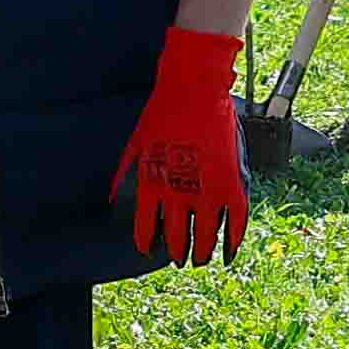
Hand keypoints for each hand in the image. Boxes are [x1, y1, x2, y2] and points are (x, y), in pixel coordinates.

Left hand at [118, 23, 251, 267]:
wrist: (194, 89)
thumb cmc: (162, 114)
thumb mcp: (134, 147)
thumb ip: (125, 177)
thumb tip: (114, 202)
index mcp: (151, 186)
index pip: (147, 230)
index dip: (148, 244)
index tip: (150, 250)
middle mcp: (177, 193)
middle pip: (177, 238)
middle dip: (177, 252)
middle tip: (179, 258)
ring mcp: (207, 190)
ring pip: (205, 236)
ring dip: (202, 252)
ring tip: (200, 259)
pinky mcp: (230, 183)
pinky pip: (235, 221)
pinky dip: (233, 240)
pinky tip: (229, 251)